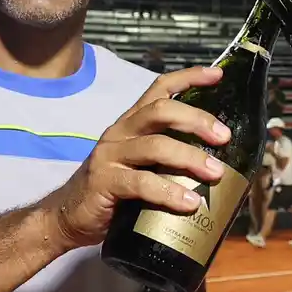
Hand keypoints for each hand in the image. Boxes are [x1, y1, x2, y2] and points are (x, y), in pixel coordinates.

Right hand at [45, 66, 230, 249]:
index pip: (159, 88)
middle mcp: (120, 132)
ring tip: (216, 173)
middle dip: (197, 120)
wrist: (67, 216)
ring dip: (190, 158)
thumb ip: (167, 158)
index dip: (188, 78)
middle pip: (161, 111)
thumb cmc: (112, 190)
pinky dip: (169, 192)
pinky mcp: (105, 182)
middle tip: (224, 137)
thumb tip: (216, 163)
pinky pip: (142, 183)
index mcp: (131, 123)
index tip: (218, 75)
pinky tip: (189, 203)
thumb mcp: (139, 164)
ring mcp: (110, 156)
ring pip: (156, 146)